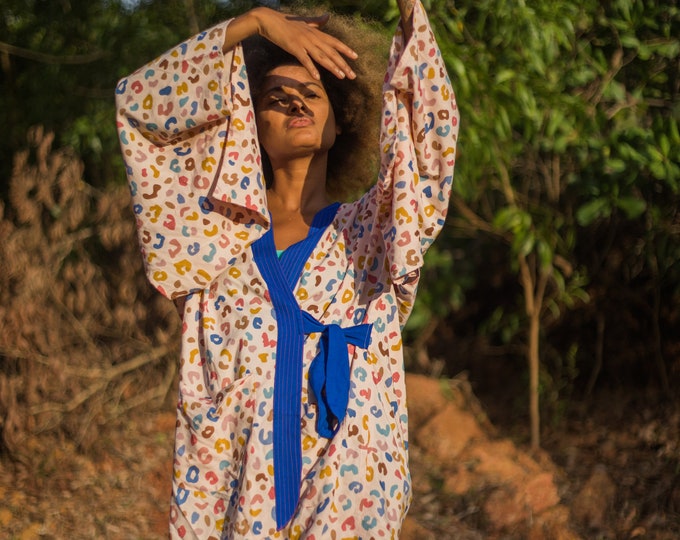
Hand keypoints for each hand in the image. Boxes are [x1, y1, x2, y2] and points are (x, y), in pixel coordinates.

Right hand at [224, 7, 357, 79]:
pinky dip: (311, 67)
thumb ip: (317, 21)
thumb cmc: (284, 22)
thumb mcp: (303, 21)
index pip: (333, 42)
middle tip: (353, 75)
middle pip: (331, 51)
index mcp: (315, 32)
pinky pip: (304, 59)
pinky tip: (317, 77)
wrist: (267, 19)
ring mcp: (303, 42)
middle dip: (343, 64)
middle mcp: (312, 36)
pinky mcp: (293, 46)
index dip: (345, 49)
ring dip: (332, 67)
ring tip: (342, 76)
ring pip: (321, 56)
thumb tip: (327, 16)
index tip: (356, 57)